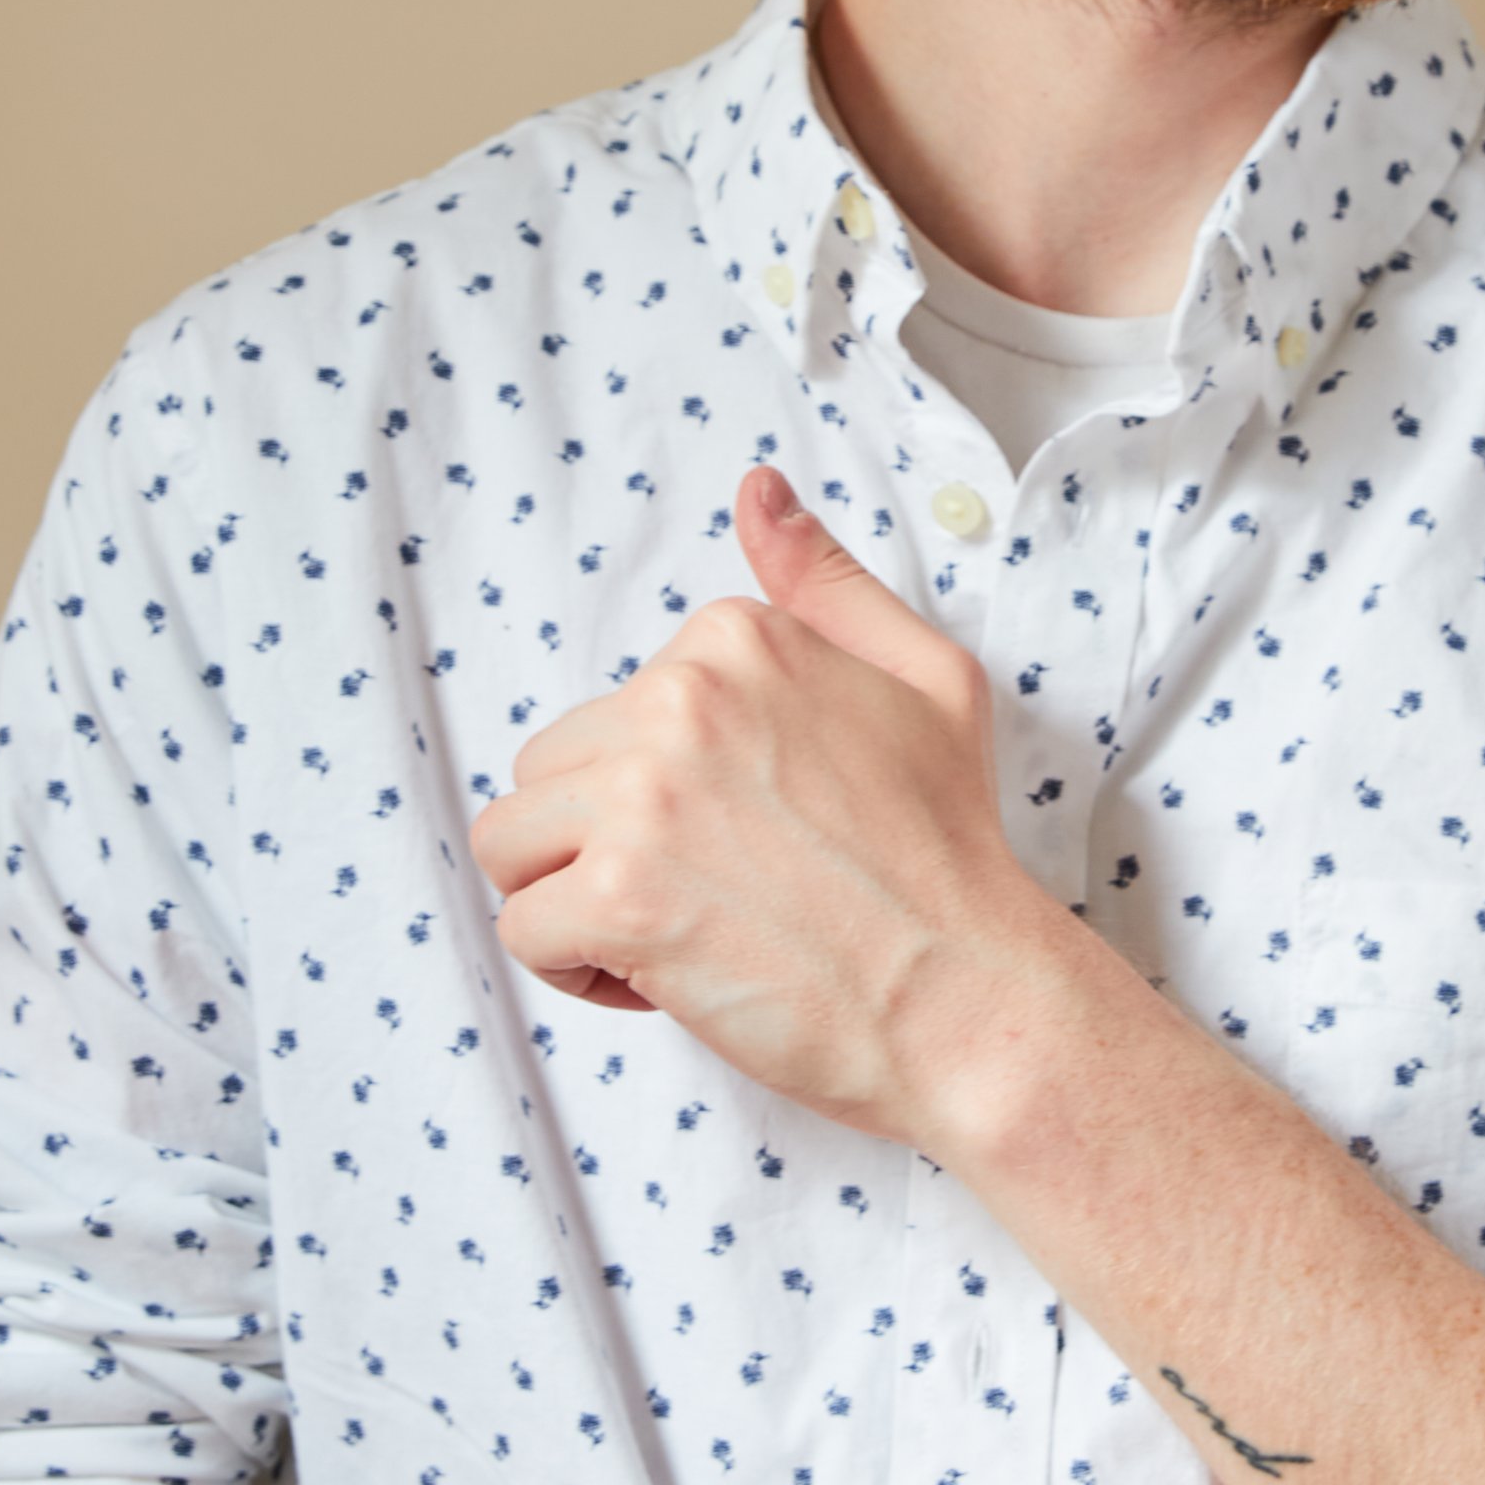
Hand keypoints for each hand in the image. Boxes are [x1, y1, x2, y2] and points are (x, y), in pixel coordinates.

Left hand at [468, 467, 1093, 1143]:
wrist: (970, 995)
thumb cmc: (949, 850)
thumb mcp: (923, 678)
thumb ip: (825, 583)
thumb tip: (757, 489)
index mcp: (737, 641)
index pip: (619, 712)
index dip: (671, 789)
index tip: (752, 831)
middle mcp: (680, 699)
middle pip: (553, 774)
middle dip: (609, 845)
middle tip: (717, 894)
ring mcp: (643, 796)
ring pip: (514, 846)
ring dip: (576, 902)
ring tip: (676, 935)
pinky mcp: (618, 896)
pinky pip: (524, 932)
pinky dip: (578, 973)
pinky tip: (667, 980)